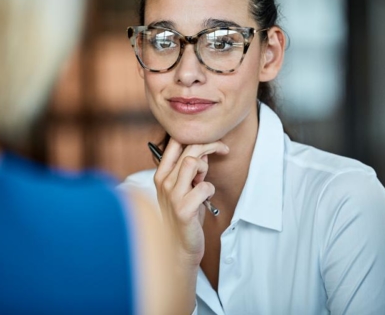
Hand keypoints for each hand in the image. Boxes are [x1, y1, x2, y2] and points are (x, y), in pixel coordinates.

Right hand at [153, 138, 228, 266]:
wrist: (179, 248)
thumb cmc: (184, 216)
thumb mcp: (185, 189)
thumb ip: (191, 170)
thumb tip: (204, 151)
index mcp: (161, 175)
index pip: (174, 142)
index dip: (196, 136)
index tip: (212, 141)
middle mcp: (163, 182)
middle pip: (188, 149)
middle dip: (210, 146)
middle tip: (223, 150)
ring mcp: (172, 195)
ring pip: (192, 162)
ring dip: (205, 168)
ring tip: (204, 182)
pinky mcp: (183, 209)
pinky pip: (204, 187)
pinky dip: (209, 190)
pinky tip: (205, 200)